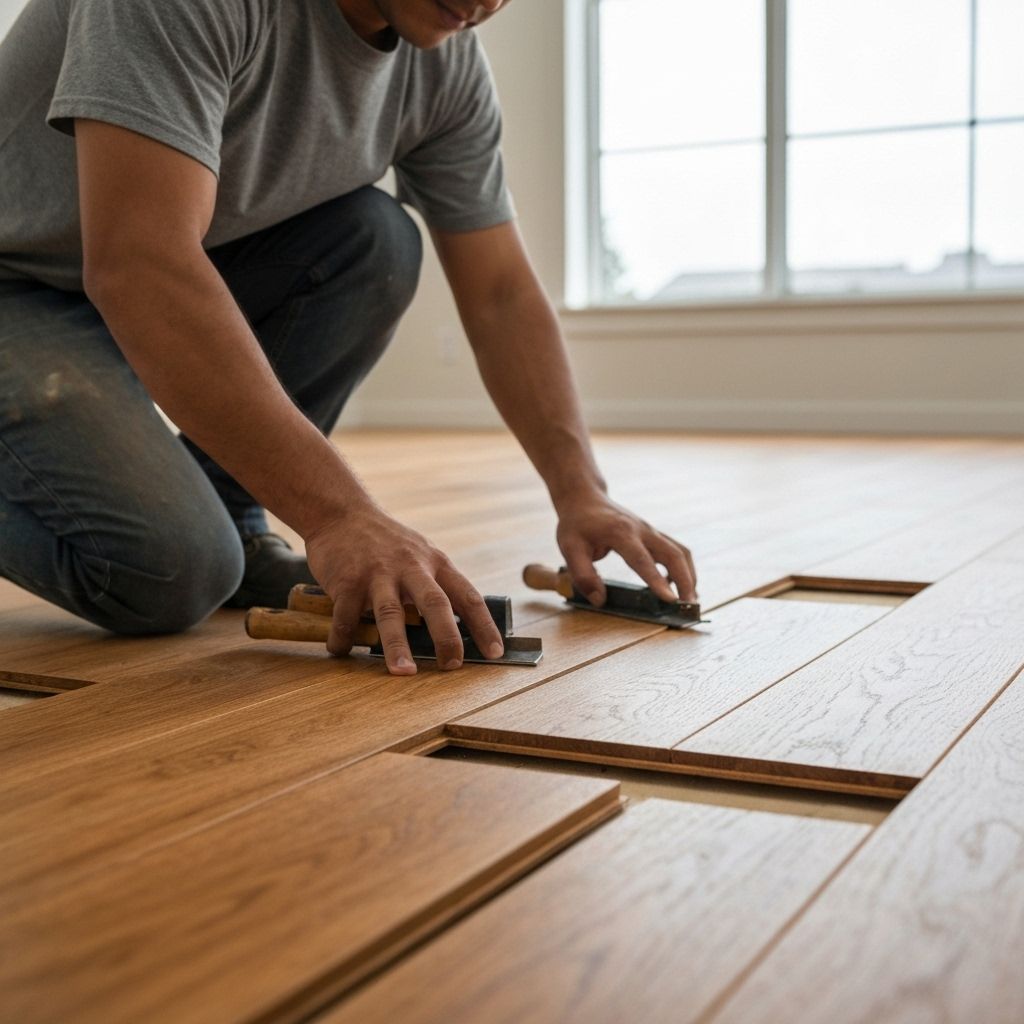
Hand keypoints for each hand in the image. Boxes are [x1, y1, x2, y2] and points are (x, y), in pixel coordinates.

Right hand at [303, 503, 504, 675]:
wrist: (342, 515)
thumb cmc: (387, 543)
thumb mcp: (421, 555)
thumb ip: (437, 585)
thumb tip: (458, 630)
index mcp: (436, 563)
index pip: (467, 596)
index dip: (484, 625)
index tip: (496, 652)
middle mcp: (410, 567)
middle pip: (435, 603)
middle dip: (446, 636)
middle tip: (453, 665)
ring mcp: (377, 574)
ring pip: (391, 613)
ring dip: (397, 645)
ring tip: (403, 671)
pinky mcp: (346, 581)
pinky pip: (346, 616)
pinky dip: (343, 638)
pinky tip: (340, 651)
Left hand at [555, 493, 696, 605]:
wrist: (585, 499)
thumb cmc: (577, 525)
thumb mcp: (570, 549)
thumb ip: (583, 575)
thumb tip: (600, 600)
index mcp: (620, 533)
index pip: (642, 559)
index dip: (657, 580)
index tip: (670, 600)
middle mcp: (642, 530)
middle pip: (674, 554)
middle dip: (685, 581)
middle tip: (689, 607)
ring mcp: (651, 531)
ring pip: (680, 552)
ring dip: (689, 576)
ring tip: (689, 600)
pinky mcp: (654, 535)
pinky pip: (676, 551)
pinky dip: (682, 569)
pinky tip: (675, 586)